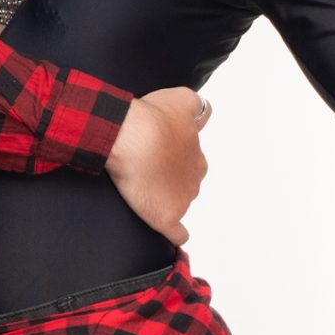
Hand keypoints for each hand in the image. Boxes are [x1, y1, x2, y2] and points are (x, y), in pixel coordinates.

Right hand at [106, 87, 211, 241]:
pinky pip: (178, 232)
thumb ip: (192, 104)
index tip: (166, 152)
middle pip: (191, 177)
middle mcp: (194, 171)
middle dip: (176, 175)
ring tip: (150, 195)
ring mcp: (183, 195)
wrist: (133, 138)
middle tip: (152, 170)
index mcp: (194, 148)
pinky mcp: (168, 216)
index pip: (195, 154)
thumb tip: (201, 113)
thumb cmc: (150, 117)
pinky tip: (173, 235)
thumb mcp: (179, 98)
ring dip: (172, 198)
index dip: (181, 154)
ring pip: (184, 199)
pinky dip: (176, 234)